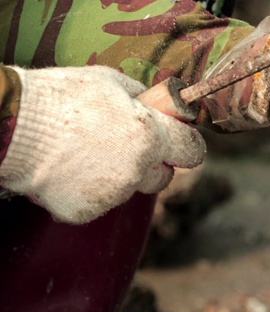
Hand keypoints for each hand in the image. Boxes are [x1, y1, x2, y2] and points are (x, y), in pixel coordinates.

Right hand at [0, 66, 205, 223]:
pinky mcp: (86, 211)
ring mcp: (112, 194)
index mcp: (151, 136)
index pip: (192, 150)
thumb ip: (142, 99)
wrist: (15, 126)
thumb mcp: (111, 82)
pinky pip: (98, 202)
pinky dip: (88, 191)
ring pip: (128, 189)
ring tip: (86, 154)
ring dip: (117, 176)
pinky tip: (69, 170)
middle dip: (152, 164)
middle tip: (128, 147)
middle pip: (163, 177)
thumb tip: (157, 105)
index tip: (179, 142)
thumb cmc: (63, 98)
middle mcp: (137, 169)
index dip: (186, 144)